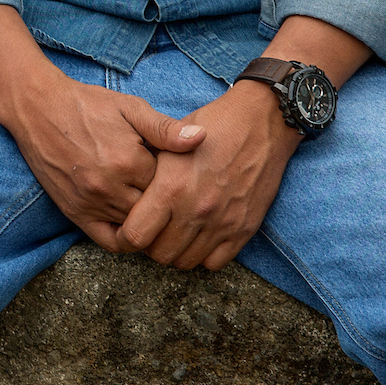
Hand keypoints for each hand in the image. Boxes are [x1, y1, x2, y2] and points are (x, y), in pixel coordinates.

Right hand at [0, 61, 206, 251]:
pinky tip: (135, 227)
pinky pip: (109, 241)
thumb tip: (202, 138)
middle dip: (164, 202)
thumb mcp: (130, 108)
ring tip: (156, 206)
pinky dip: (127, 240)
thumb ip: (165, 128)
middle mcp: (110, 186)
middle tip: (169, 192)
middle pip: (155, 210)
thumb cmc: (87, 105)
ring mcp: (91, 202)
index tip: (176, 172)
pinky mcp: (75, 212)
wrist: (38, 108)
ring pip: (136, 226)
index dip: (176, 179)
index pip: (169, 186)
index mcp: (128, 160)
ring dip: (148, 218)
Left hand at [115, 81, 297, 269]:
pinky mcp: (244, 228)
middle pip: (159, 254)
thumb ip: (146, 173)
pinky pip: (215, 263)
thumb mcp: (168, 141)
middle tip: (153, 229)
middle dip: (150, 245)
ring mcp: (222, 222)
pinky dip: (203, 254)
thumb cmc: (211, 126)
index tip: (128, 228)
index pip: (134, 236)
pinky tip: (199, 235)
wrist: (260, 122)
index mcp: (171, 188)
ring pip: (186, 262)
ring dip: (176, 250)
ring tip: (175, 232)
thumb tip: (124, 195)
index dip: (126, 237)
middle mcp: (196, 210)